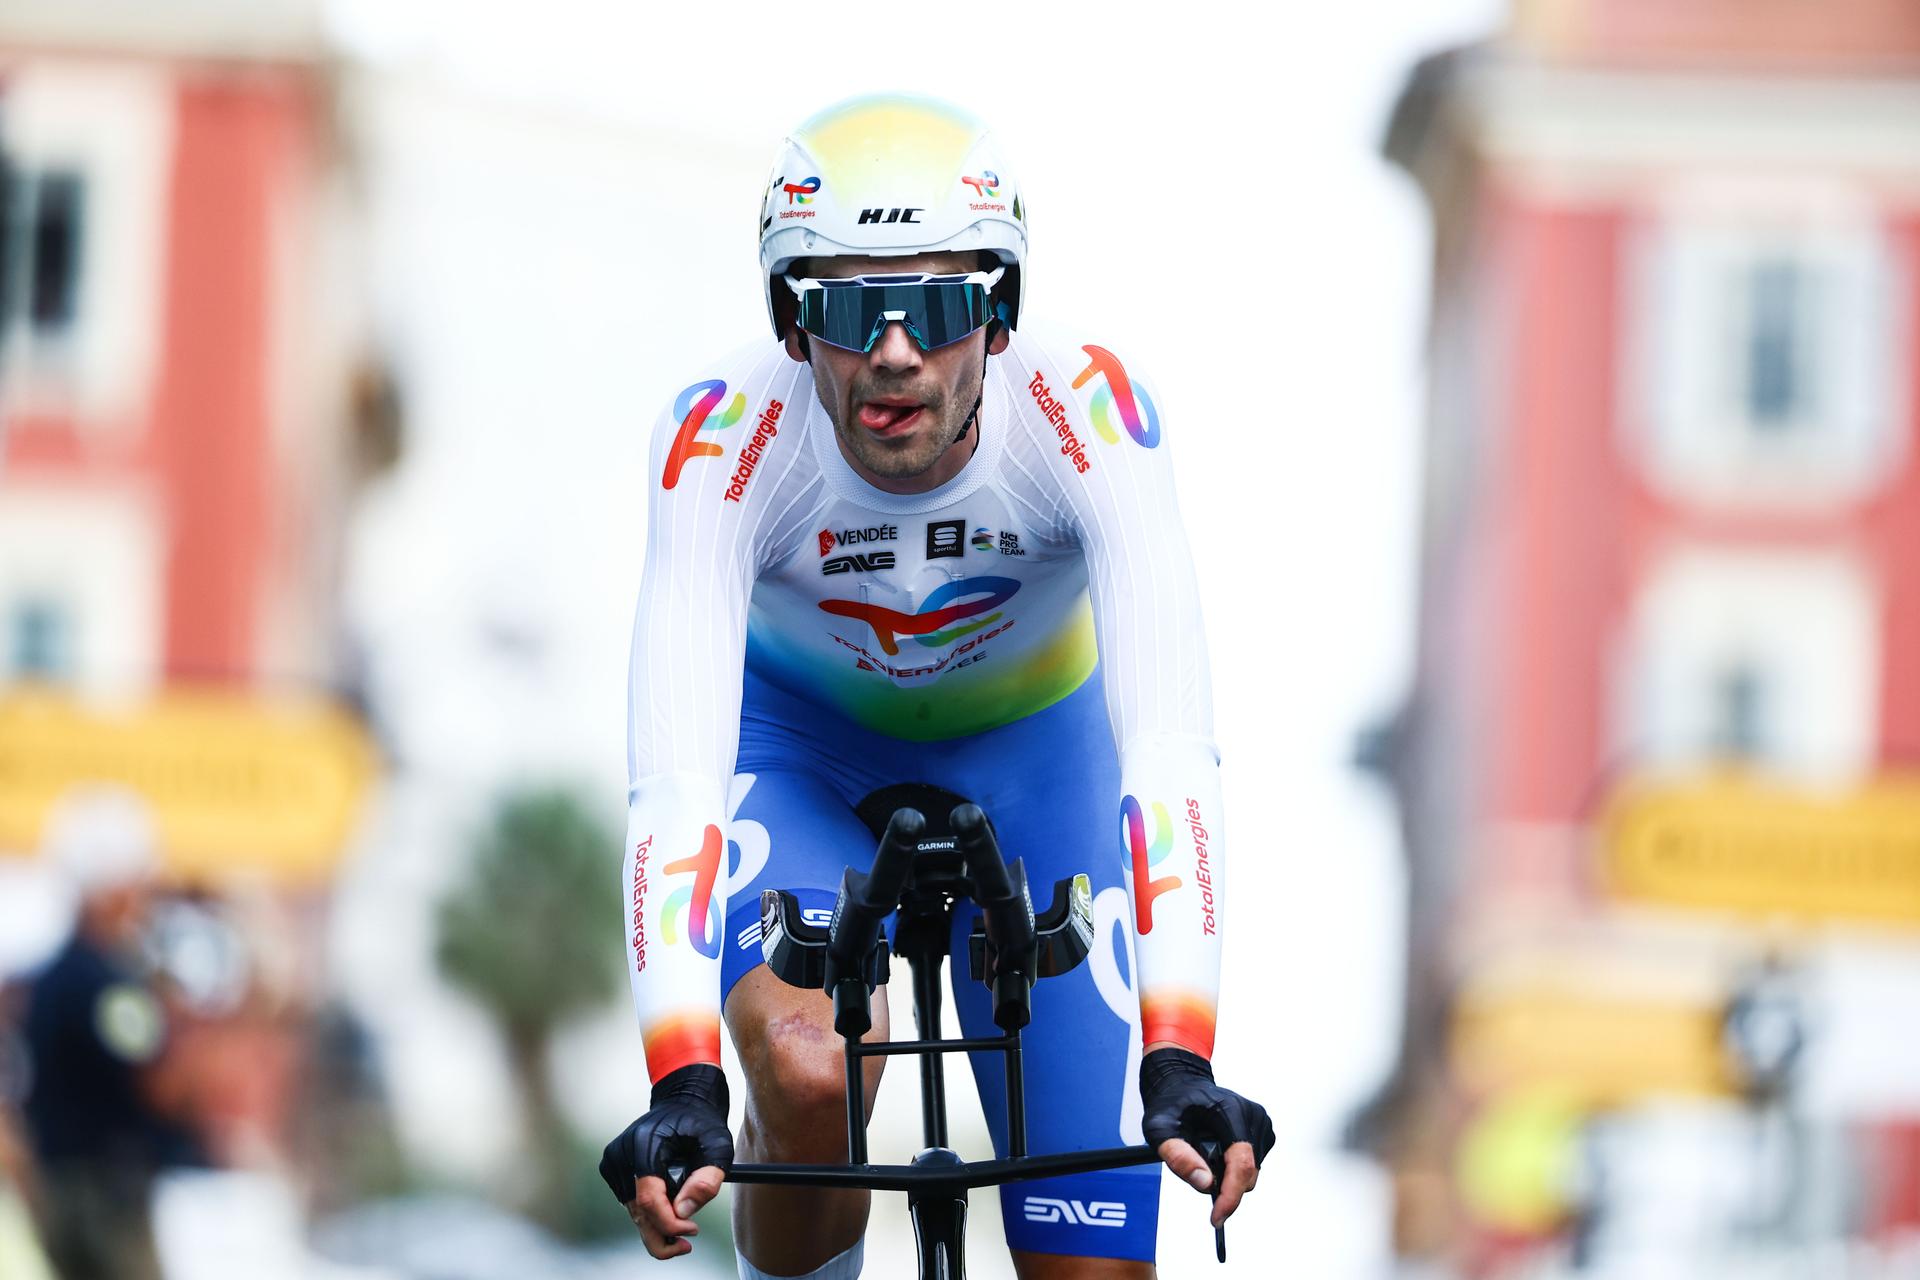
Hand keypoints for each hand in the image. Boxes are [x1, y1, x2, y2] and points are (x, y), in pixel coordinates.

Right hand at [601, 1063, 734, 1257]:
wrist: (683, 1100)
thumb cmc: (702, 1122)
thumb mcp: (718, 1146)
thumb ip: (706, 1181)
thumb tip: (683, 1213)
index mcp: (643, 1144)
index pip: (648, 1199)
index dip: (670, 1222)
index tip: (693, 1230)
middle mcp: (620, 1153)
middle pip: (637, 1211)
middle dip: (663, 1232)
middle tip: (687, 1244)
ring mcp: (612, 1161)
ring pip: (634, 1211)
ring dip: (658, 1222)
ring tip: (684, 1218)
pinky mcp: (612, 1168)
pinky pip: (631, 1202)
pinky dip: (650, 1211)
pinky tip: (670, 1203)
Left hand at [1138, 1047, 1273, 1228]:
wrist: (1182, 1084)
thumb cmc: (1171, 1103)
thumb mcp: (1159, 1129)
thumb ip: (1178, 1157)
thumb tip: (1205, 1183)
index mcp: (1231, 1110)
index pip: (1241, 1162)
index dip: (1230, 1195)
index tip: (1217, 1217)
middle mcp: (1253, 1115)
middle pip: (1246, 1172)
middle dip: (1222, 1183)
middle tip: (1195, 1166)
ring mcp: (1261, 1123)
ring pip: (1250, 1173)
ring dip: (1226, 1175)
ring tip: (1203, 1152)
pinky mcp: (1262, 1132)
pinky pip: (1250, 1165)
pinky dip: (1232, 1168)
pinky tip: (1215, 1151)